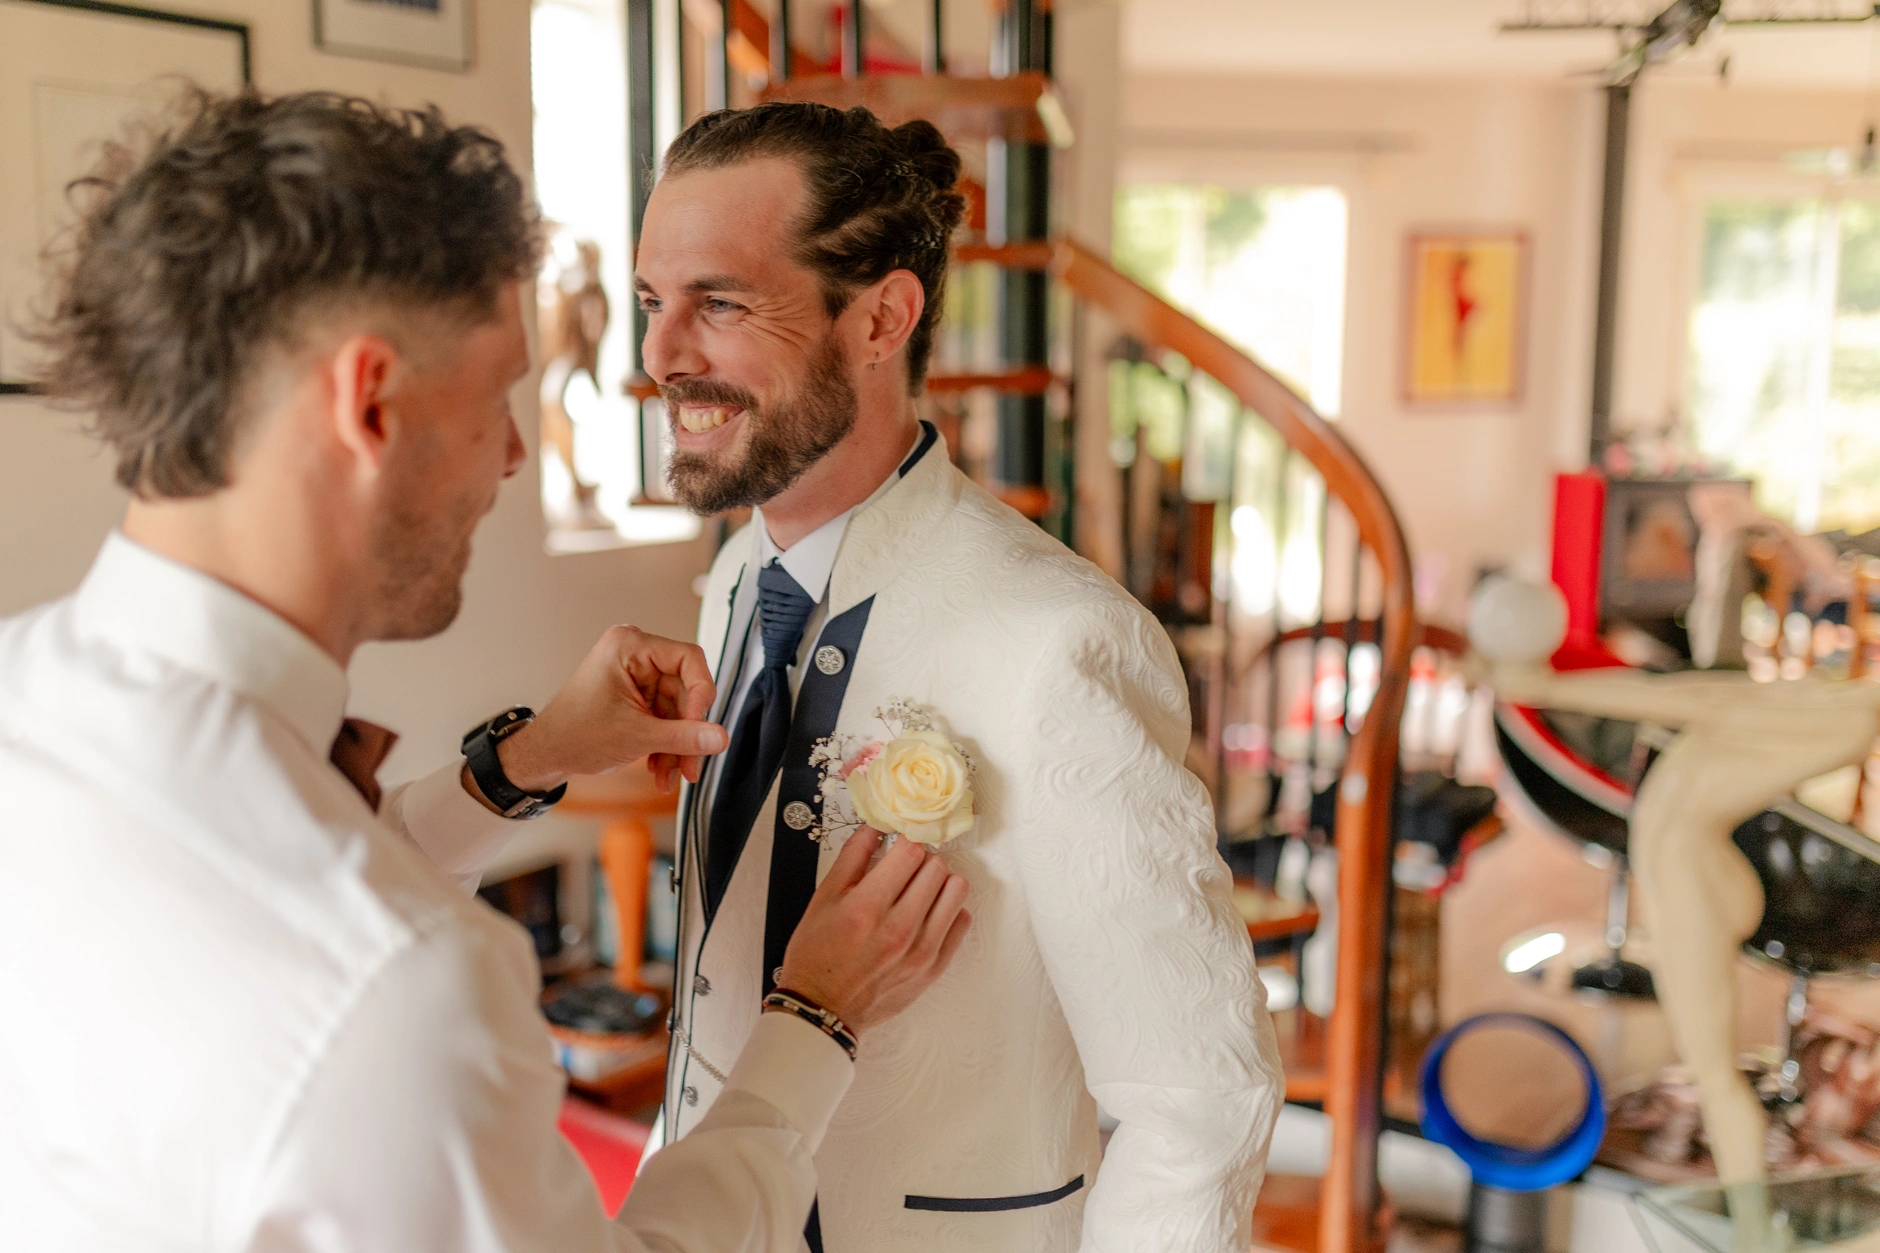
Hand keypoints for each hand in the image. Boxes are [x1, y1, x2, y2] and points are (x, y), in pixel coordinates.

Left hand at [493, 625, 728, 797]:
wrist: (546, 755)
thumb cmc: (575, 736)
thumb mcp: (636, 737)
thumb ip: (684, 736)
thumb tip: (722, 737)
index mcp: (630, 647)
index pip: (689, 659)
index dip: (702, 695)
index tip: (703, 731)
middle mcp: (635, 655)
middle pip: (686, 690)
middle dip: (687, 733)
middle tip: (690, 768)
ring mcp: (636, 675)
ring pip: (678, 709)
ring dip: (676, 746)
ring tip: (669, 777)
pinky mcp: (637, 695)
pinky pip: (665, 717)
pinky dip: (665, 743)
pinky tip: (660, 769)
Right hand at [775, 829, 970, 1037]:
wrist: (823, 1008)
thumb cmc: (817, 956)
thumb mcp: (823, 900)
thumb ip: (852, 858)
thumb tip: (876, 827)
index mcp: (867, 908)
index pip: (911, 851)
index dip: (905, 840)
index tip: (899, 843)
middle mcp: (899, 929)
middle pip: (936, 867)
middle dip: (920, 860)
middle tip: (905, 869)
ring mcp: (921, 951)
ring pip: (956, 890)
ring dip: (939, 882)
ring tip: (919, 889)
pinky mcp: (934, 968)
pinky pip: (962, 921)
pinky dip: (948, 910)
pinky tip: (928, 913)